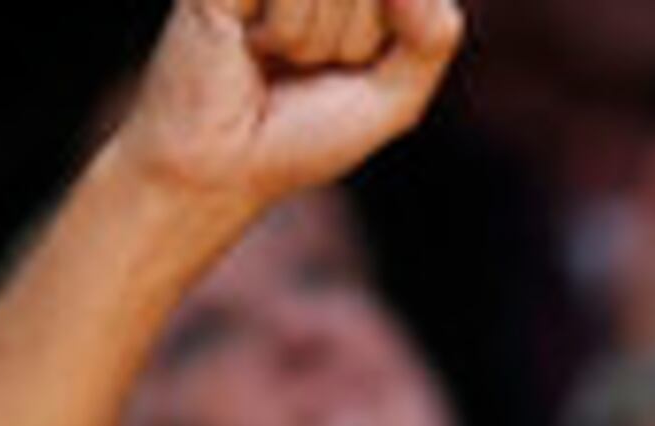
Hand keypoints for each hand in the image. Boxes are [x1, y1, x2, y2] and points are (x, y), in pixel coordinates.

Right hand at [109, 0, 465, 219]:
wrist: (222, 166)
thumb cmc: (304, 131)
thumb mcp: (395, 96)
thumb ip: (432, 35)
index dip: (387, 44)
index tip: (347, 68)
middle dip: (355, 43)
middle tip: (306, 65)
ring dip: (316, 42)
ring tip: (275, 54)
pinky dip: (285, 30)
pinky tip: (248, 38)